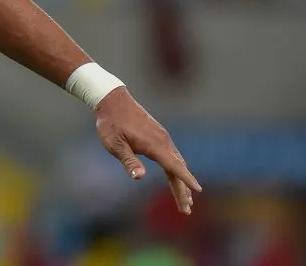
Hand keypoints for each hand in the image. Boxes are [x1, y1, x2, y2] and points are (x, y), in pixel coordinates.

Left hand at [94, 88, 201, 213]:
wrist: (112, 99)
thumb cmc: (111, 123)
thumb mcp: (115, 144)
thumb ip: (128, 161)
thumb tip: (140, 177)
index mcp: (154, 145)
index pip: (174, 166)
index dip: (186, 180)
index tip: (198, 191)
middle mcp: (163, 141)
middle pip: (178, 169)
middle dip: (183, 190)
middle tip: (187, 210)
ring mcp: (162, 137)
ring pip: (177, 162)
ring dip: (181, 181)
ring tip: (187, 199)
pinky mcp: (159, 135)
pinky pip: (172, 155)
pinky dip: (177, 169)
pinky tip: (176, 177)